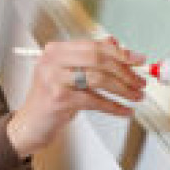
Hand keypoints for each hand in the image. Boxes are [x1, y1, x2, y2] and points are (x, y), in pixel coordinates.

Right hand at [5, 36, 145, 156]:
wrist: (31, 123)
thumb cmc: (51, 97)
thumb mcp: (69, 74)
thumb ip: (90, 59)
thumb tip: (119, 47)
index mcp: (56, 50)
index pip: (94, 45)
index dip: (120, 53)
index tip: (137, 60)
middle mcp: (53, 61)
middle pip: (98, 59)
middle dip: (124, 71)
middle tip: (139, 81)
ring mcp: (54, 79)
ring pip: (98, 79)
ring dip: (123, 89)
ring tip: (135, 96)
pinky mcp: (59, 99)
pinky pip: (94, 100)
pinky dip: (113, 106)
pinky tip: (123, 110)